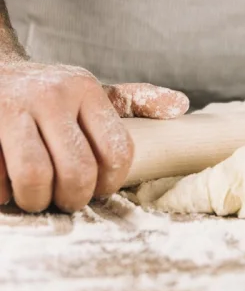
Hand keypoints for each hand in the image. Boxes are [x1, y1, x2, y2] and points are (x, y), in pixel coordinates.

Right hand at [0, 61, 188, 212]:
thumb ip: (136, 101)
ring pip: (34, 178)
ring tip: (36, 196)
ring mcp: (11, 109)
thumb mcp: (91, 91)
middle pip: (77, 171)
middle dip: (73, 199)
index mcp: (84, 89)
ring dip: (36, 201)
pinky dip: (2, 193)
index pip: (116, 150)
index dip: (111, 183)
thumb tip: (181, 106)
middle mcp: (50, 95)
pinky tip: (6, 183)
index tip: (98, 188)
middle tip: (66, 199)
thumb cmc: (50, 94)